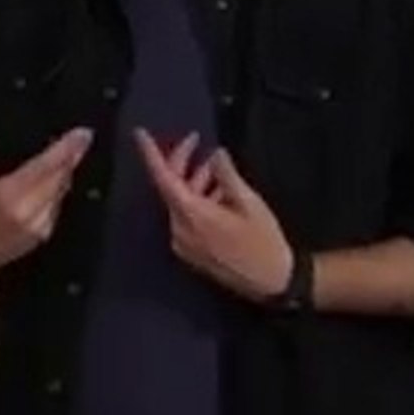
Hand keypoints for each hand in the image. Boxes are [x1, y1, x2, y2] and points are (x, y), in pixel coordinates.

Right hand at [0, 127, 93, 280]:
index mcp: (9, 198)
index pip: (46, 168)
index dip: (67, 149)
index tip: (83, 135)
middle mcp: (28, 214)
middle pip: (60, 180)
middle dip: (71, 159)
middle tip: (79, 141)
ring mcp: (37, 228)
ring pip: (61, 194)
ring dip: (65, 175)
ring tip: (67, 157)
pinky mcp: (41, 237)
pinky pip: (56, 208)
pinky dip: (57, 192)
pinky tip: (54, 183)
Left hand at [133, 129, 292, 301]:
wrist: (273, 280)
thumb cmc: (263, 241)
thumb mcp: (249, 202)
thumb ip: (227, 175)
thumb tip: (215, 154)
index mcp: (191, 215)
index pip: (163, 178)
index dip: (151, 154)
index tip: (140, 134)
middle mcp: (180, 229)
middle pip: (171, 187)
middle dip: (182, 162)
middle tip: (195, 139)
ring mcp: (183, 242)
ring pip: (181, 201)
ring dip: (195, 181)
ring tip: (216, 166)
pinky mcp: (191, 250)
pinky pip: (186, 217)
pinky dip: (198, 199)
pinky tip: (218, 190)